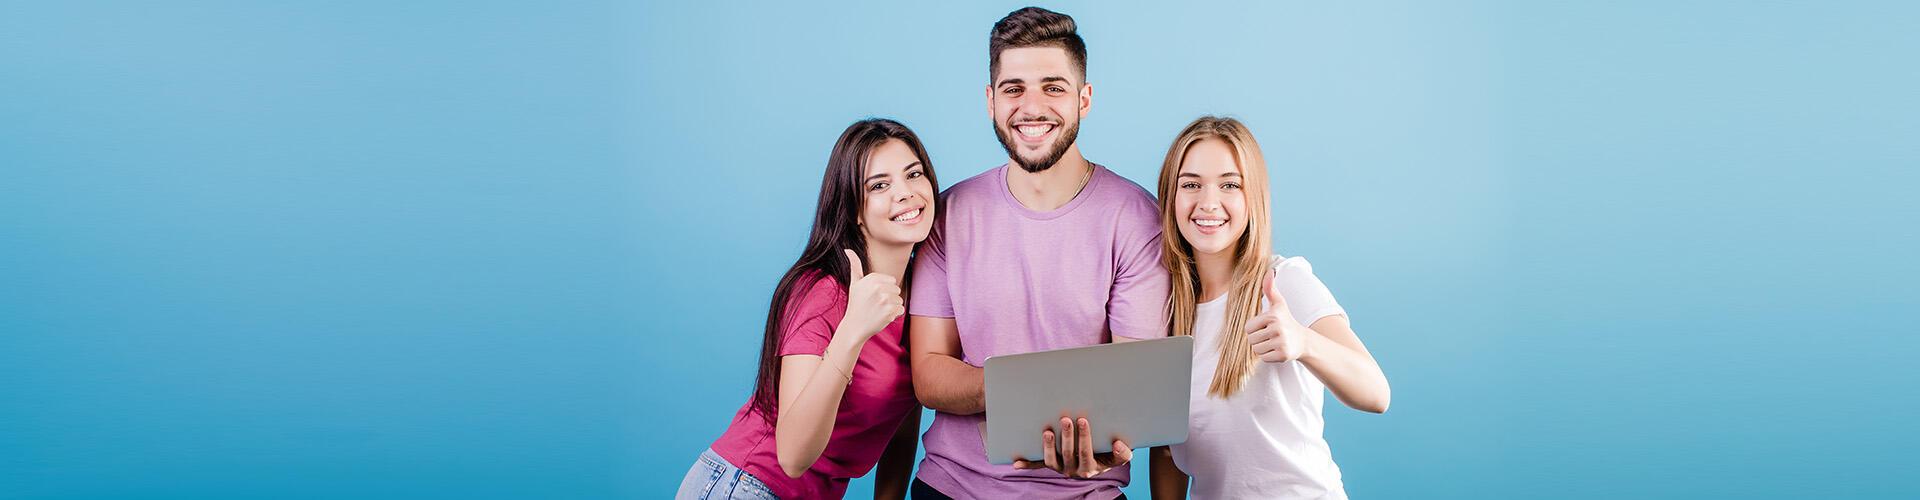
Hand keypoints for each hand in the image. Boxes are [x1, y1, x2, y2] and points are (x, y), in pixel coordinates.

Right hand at [840, 249, 904, 339]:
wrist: (854, 326)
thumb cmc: (856, 304)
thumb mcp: (854, 283)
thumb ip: (854, 265)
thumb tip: (847, 249)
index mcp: (872, 278)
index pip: (892, 280)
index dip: (884, 290)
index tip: (873, 296)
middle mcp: (878, 287)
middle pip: (897, 290)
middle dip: (889, 298)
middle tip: (876, 305)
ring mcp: (884, 300)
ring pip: (899, 300)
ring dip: (892, 307)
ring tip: (878, 311)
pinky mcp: (889, 312)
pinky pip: (901, 310)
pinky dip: (894, 315)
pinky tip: (882, 317)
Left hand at [1012, 417, 1132, 478]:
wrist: (1100, 461)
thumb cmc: (1109, 454)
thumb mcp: (1120, 456)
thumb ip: (1123, 453)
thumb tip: (1119, 444)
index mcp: (1089, 468)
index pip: (1086, 452)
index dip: (1084, 437)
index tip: (1083, 420)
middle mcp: (1073, 470)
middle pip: (1067, 454)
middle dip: (1066, 436)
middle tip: (1065, 419)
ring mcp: (1060, 468)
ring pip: (1051, 460)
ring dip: (1048, 446)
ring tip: (1047, 431)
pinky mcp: (1050, 465)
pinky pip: (1037, 465)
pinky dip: (1027, 464)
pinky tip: (1016, 463)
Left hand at [1246, 270, 1309, 362]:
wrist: (1303, 340)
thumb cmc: (1286, 320)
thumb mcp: (1278, 303)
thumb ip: (1270, 288)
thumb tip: (1270, 271)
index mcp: (1272, 316)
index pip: (1248, 328)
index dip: (1254, 328)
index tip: (1266, 326)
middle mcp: (1277, 329)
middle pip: (1251, 339)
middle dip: (1258, 339)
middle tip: (1271, 336)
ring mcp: (1281, 342)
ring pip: (1256, 350)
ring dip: (1262, 348)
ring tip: (1273, 342)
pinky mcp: (1283, 355)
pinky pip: (1264, 358)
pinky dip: (1268, 356)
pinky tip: (1277, 350)